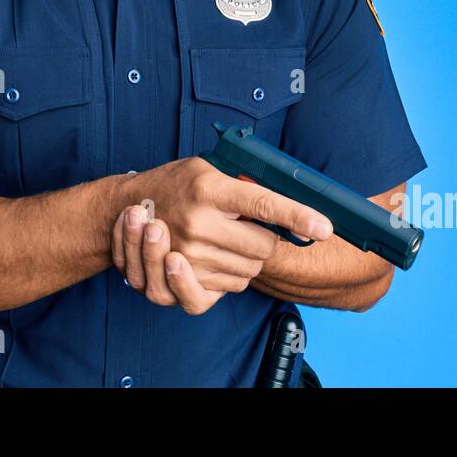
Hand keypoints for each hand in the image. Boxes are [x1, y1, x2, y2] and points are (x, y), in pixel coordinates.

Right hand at [113, 158, 333, 303]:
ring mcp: (188, 252)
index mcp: (209, 187)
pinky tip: (222, 257)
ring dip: (249, 257)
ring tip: (226, 238)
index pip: (263, 202)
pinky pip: (232, 287)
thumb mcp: (209, 169)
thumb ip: (246, 183)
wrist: (131, 207)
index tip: (325, 227)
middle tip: (250, 225)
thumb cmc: (178, 185)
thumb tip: (292, 200)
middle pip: (263, 245)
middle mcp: (198, 221)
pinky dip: (235, 275)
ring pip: (251, 269)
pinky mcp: (183, 277)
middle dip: (267, 238)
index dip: (298, 216)